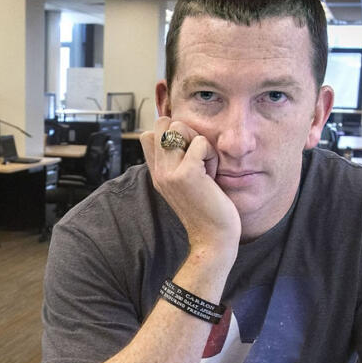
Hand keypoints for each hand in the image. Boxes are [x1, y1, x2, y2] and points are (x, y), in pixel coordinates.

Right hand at [139, 117, 240, 258]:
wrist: (213, 238)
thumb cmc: (207, 210)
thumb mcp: (185, 183)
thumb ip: (177, 162)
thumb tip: (179, 134)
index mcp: (157, 173)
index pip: (148, 135)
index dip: (170, 135)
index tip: (187, 156)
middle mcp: (159, 171)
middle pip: (163, 124)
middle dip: (186, 133)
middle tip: (197, 159)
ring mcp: (169, 172)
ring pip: (180, 128)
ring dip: (199, 143)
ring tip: (205, 168)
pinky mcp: (185, 174)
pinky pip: (201, 142)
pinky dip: (211, 155)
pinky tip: (211, 175)